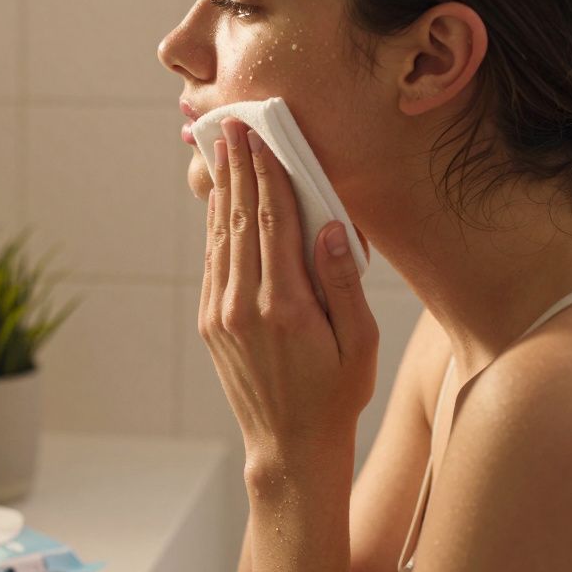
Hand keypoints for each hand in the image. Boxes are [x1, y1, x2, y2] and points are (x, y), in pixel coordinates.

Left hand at [198, 119, 377, 466]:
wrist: (288, 445)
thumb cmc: (336, 394)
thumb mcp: (359, 344)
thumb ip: (343, 283)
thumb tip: (330, 226)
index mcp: (287, 305)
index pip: (273, 222)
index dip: (266, 174)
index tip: (260, 136)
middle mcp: (245, 305)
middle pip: (239, 220)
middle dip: (238, 169)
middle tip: (233, 126)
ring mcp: (222, 315)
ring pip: (220, 238)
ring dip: (222, 192)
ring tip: (223, 152)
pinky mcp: (212, 324)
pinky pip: (213, 264)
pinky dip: (216, 228)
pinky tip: (221, 204)